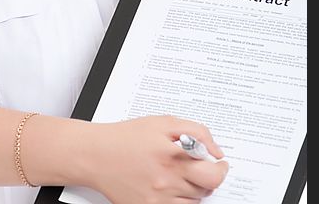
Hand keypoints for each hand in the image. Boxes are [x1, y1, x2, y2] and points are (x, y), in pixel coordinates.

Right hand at [81, 115, 228, 203]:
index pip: (212, 174)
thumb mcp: (163, 123)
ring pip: (194, 202)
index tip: (220, 163)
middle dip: (210, 177)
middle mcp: (166, 181)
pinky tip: (173, 188)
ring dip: (195, 190)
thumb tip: (215, 150)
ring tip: (182, 174)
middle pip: (206, 189)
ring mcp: (157, 200)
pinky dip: (181, 201)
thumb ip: (195, 132)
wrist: (96, 154)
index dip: (222, 169)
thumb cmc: (126, 136)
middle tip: (203, 168)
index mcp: (172, 156)